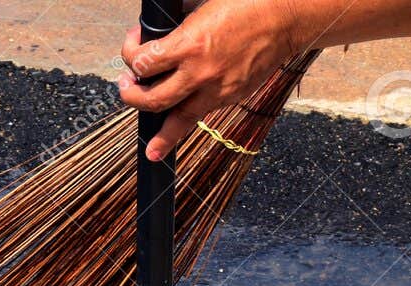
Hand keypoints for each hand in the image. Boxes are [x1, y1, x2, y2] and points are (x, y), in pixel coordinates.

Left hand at [118, 0, 300, 160]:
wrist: (285, 17)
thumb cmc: (246, 3)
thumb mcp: (203, 6)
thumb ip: (178, 22)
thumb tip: (157, 31)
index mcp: (189, 44)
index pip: (142, 63)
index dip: (129, 54)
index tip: (133, 45)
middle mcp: (199, 73)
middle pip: (151, 100)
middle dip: (130, 96)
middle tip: (126, 87)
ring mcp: (216, 89)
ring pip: (177, 122)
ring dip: (159, 137)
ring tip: (150, 146)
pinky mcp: (230, 97)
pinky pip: (201, 114)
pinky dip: (186, 124)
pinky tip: (176, 133)